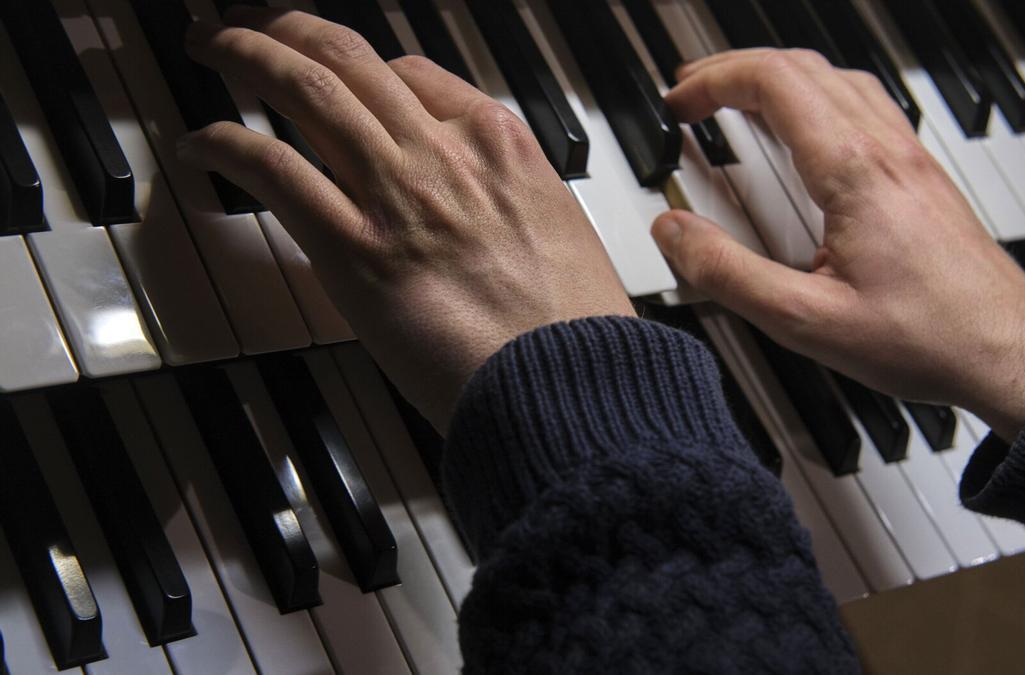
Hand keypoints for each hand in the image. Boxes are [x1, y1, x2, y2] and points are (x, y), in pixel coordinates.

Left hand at [179, 8, 631, 430]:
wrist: (566, 383)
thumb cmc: (573, 328)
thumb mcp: (560, 232)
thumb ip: (507, 200)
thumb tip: (472, 208)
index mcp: (500, 143)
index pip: (413, 73)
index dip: (362, 66)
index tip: (338, 75)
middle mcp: (445, 152)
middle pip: (350, 58)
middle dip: (289, 27)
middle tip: (252, 22)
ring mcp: (398, 195)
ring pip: (307, 89)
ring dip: (246, 53)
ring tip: (211, 44)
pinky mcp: (355, 251)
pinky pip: (276, 169)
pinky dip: (227, 144)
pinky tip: (202, 143)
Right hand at [654, 49, 1024, 439]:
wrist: (1009, 355)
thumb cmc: (929, 339)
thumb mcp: (806, 321)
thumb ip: (729, 274)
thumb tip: (674, 234)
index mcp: (855, 171)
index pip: (773, 82)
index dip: (713, 81)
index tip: (678, 104)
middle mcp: (888, 150)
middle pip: (802, 67)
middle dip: (735, 71)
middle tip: (692, 96)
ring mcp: (911, 159)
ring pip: (837, 81)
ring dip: (778, 79)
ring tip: (736, 104)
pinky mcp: (924, 178)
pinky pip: (865, 109)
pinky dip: (817, 102)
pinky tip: (804, 138)